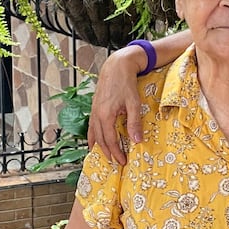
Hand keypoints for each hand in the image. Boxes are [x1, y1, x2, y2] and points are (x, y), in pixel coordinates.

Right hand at [86, 46, 146, 164]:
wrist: (116, 66)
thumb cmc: (126, 83)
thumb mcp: (134, 103)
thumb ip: (134, 122)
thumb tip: (137, 141)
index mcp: (106, 115)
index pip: (110, 140)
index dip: (116, 152)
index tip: (123, 162)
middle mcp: (97, 114)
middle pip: (101, 139)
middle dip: (108, 152)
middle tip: (116, 163)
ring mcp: (94, 110)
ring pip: (94, 133)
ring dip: (99, 146)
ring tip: (104, 157)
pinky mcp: (94, 107)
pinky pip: (91, 126)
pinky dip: (92, 136)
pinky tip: (94, 141)